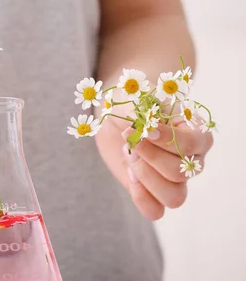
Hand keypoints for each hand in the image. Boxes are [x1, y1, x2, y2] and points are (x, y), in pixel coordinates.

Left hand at [95, 115, 213, 219]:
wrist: (115, 118)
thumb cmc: (133, 104)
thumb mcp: (138, 100)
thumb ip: (145, 114)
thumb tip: (149, 129)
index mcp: (196, 133)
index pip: (193, 144)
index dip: (166, 140)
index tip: (145, 129)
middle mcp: (191, 160)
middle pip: (179, 173)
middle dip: (148, 156)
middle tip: (129, 140)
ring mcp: (174, 180)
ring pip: (174, 197)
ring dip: (145, 177)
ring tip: (129, 156)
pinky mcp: (153, 192)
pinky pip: (156, 211)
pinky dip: (141, 198)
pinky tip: (129, 175)